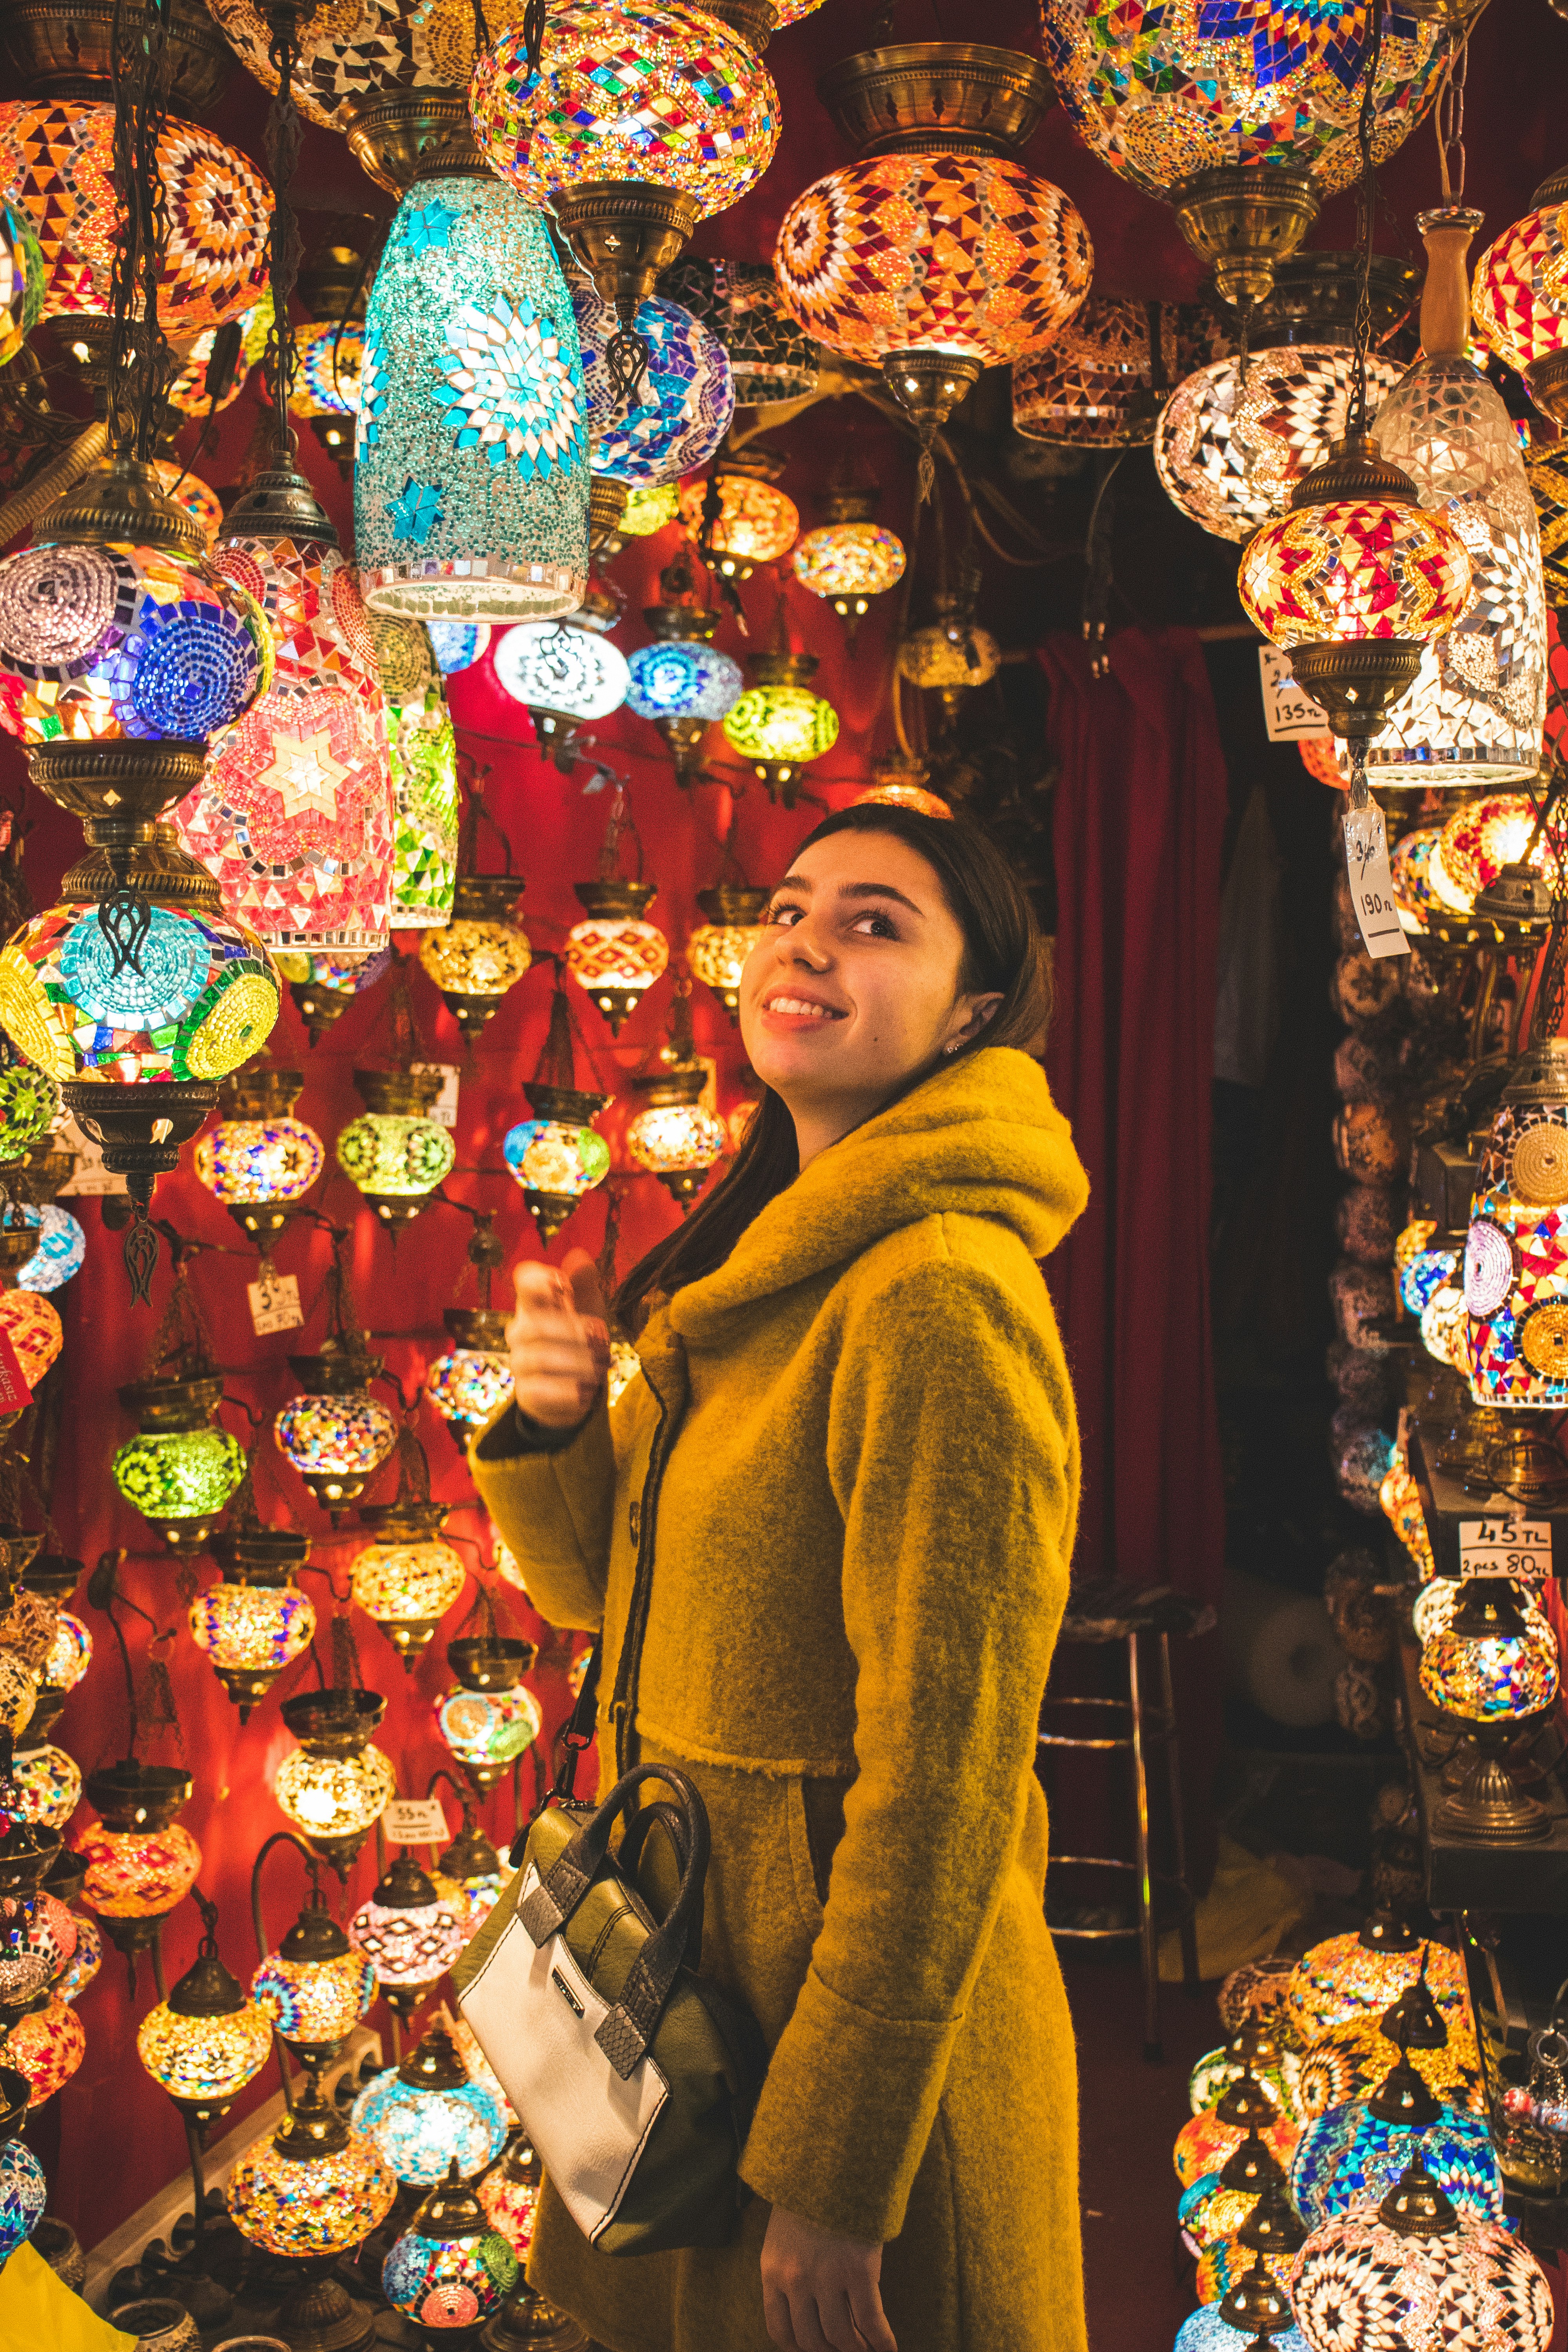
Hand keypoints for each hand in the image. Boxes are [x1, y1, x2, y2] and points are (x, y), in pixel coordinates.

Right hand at [506, 1248, 609, 1430]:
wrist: (577, 1385)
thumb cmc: (580, 1335)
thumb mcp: (589, 1307)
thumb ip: (584, 1283)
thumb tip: (579, 1256)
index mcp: (535, 1302)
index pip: (524, 1281)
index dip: (538, 1280)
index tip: (561, 1284)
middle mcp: (521, 1330)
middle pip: (536, 1326)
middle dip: (573, 1332)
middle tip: (601, 1339)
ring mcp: (520, 1362)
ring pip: (539, 1359)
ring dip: (576, 1362)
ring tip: (599, 1366)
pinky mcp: (526, 1393)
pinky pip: (540, 1390)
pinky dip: (567, 1390)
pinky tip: (585, 1391)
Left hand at [761, 2204, 895, 2351]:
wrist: (832, 2162)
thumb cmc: (809, 2198)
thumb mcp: (783, 2237)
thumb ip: (788, 2273)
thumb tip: (808, 2314)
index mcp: (772, 2272)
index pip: (780, 2331)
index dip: (800, 2349)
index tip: (814, 2351)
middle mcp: (796, 2280)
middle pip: (812, 2339)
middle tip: (844, 2350)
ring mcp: (827, 2277)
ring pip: (842, 2336)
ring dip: (856, 2349)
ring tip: (866, 2350)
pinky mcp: (859, 2271)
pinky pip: (872, 2321)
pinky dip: (882, 2342)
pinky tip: (889, 2350)